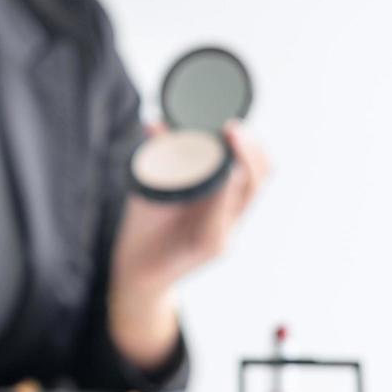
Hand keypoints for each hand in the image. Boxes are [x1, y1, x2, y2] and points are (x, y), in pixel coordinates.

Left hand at [107, 121, 268, 367]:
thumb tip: (154, 122)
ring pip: (245, 195)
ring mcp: (224, 232)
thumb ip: (159, 155)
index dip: (252, 145)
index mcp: (222, 198)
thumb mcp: (153, 185)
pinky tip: (221, 175)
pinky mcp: (210, 248)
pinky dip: (222, 195)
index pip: (254, 169)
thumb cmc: (147, 227)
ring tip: (231, 139)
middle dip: (250, 149)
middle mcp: (229, 215)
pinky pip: (221, 220)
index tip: (236, 122)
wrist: (134, 269)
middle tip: (233, 127)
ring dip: (241, 165)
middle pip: (258, 178)